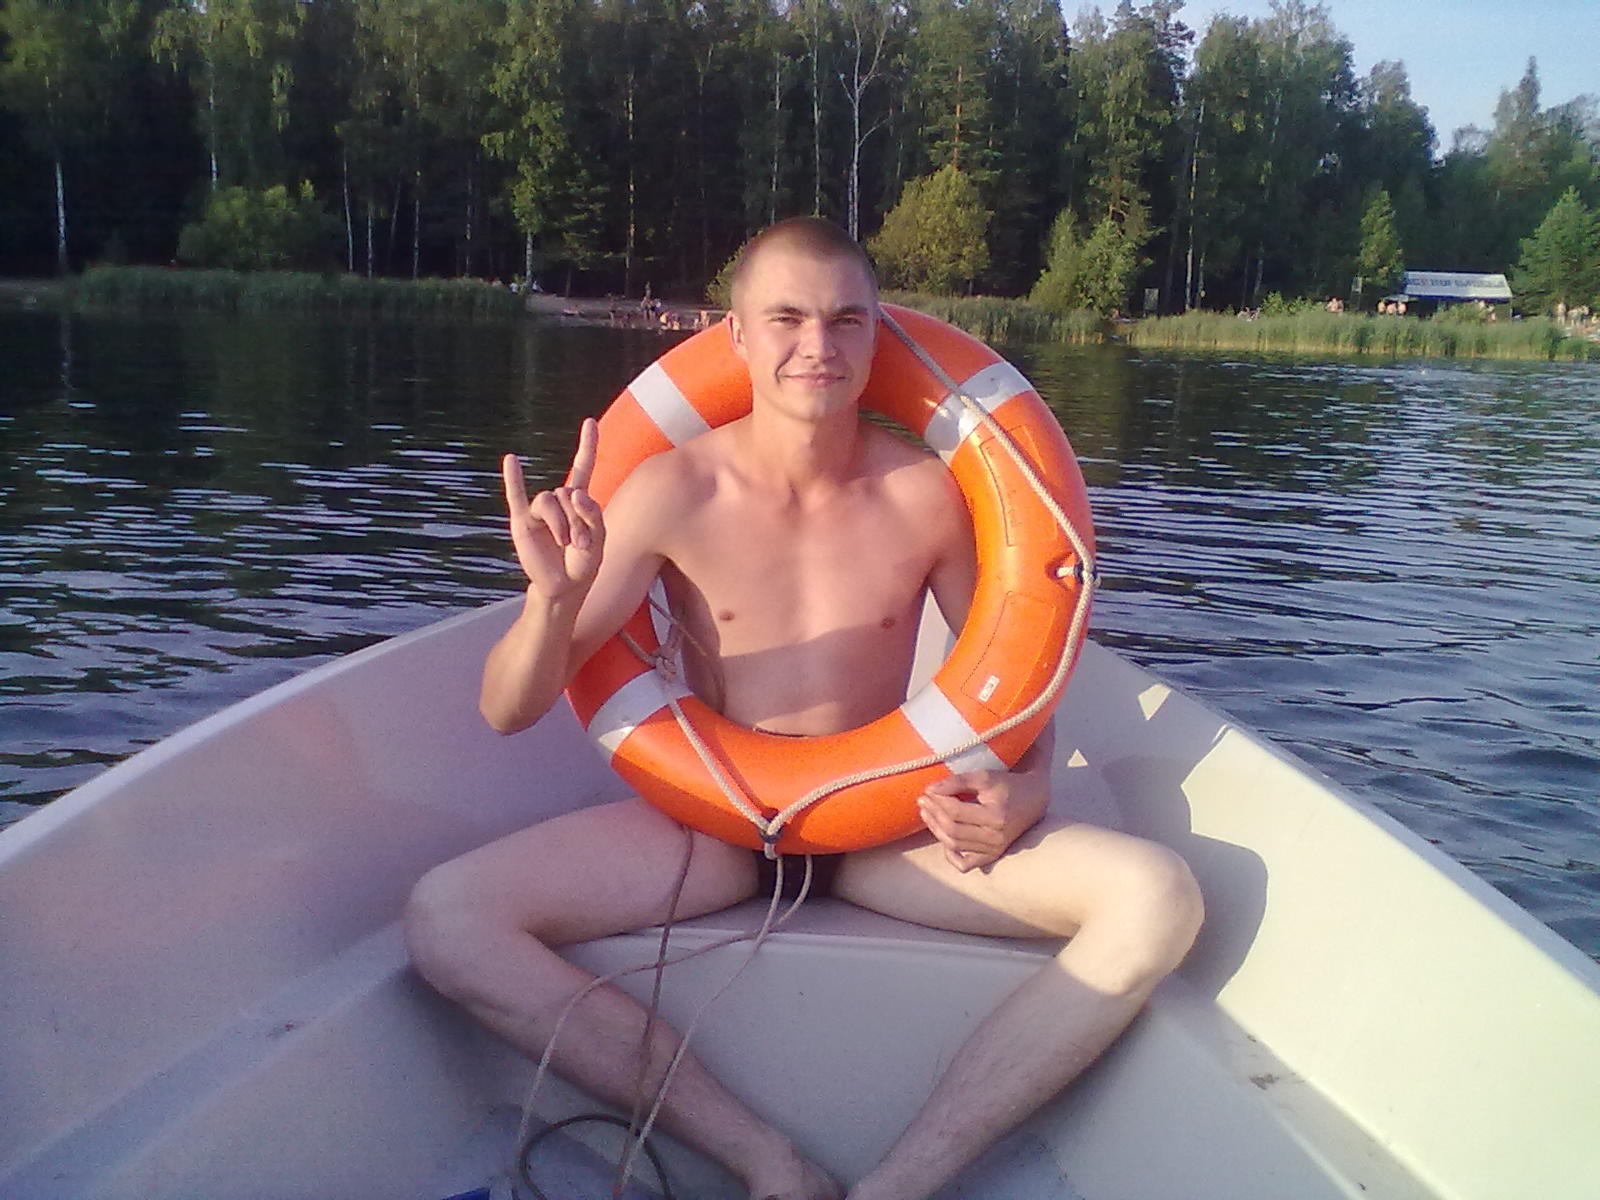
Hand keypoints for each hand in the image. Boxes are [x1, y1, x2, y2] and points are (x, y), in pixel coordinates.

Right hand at [501, 417, 604, 600]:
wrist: (564, 588)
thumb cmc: (584, 563)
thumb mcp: (599, 538)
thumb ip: (592, 514)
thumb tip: (573, 492)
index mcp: (578, 502)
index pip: (582, 468)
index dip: (587, 445)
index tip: (589, 422)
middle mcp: (557, 501)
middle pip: (567, 493)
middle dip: (577, 519)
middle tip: (580, 545)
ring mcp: (538, 512)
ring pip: (549, 500)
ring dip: (561, 523)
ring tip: (565, 544)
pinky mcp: (522, 523)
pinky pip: (516, 497)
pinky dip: (513, 478)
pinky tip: (512, 460)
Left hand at [916, 764, 1049, 872]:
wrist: (1033, 800)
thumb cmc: (1007, 786)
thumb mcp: (984, 777)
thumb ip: (957, 782)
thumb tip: (930, 790)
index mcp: (996, 817)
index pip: (956, 812)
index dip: (938, 801)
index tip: (927, 790)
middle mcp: (995, 838)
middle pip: (952, 830)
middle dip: (933, 814)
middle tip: (923, 801)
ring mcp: (994, 851)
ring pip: (955, 846)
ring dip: (936, 830)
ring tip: (927, 814)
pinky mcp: (992, 857)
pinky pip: (966, 865)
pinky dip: (951, 856)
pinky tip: (943, 840)